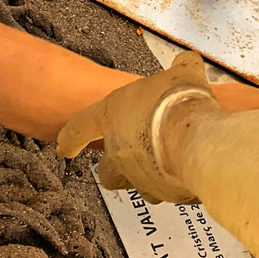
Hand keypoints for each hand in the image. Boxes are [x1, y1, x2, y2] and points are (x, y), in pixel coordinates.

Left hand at [57, 51, 220, 203]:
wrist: (195, 140)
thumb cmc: (178, 102)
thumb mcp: (184, 72)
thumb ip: (182, 66)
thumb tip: (187, 63)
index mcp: (112, 115)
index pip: (80, 127)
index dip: (71, 138)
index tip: (63, 148)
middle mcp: (119, 151)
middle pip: (106, 170)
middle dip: (115, 168)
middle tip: (134, 157)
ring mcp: (139, 177)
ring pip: (135, 185)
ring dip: (147, 178)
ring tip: (167, 165)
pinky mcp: (164, 194)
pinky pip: (167, 192)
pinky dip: (176, 185)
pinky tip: (189, 172)